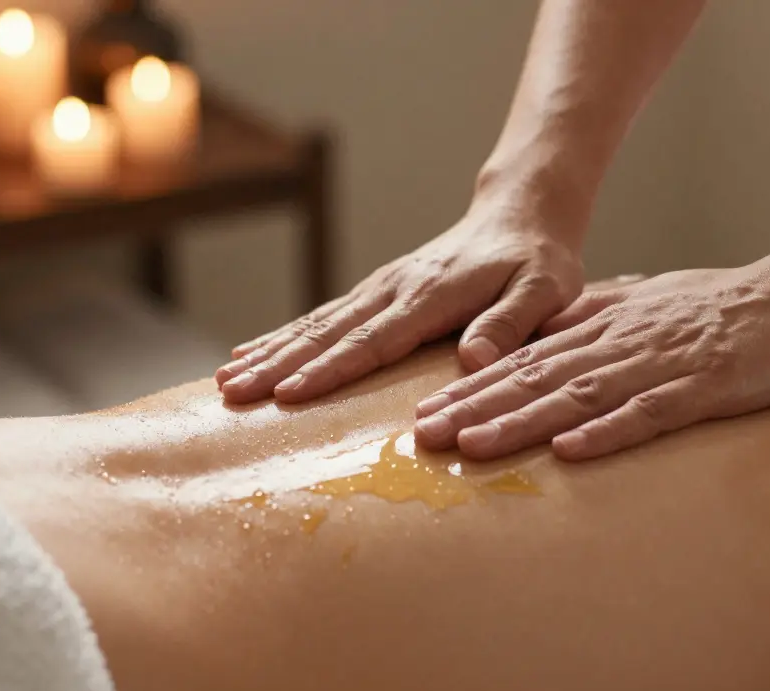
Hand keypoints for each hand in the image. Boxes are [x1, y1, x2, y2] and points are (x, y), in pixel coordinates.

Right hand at [216, 211, 582, 403]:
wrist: (520, 217)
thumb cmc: (537, 264)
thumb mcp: (543, 293)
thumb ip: (510, 325)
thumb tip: (474, 360)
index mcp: (430, 296)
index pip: (372, 340)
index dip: (330, 370)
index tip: (288, 394)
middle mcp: (394, 289)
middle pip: (327, 333)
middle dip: (277, 365)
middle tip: (232, 394)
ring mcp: (380, 288)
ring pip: (315, 324)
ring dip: (269, 352)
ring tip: (226, 381)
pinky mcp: (376, 292)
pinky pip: (323, 318)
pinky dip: (283, 337)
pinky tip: (252, 354)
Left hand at [412, 261, 769, 460]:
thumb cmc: (728, 302)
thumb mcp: (650, 301)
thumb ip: (598, 315)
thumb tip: (548, 330)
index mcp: (608, 328)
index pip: (526, 361)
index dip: (472, 388)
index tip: (423, 413)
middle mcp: (623, 343)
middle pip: (536, 379)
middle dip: (475, 407)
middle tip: (422, 437)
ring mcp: (663, 364)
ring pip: (579, 395)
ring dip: (522, 421)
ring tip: (472, 445)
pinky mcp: (706, 386)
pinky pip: (651, 412)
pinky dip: (609, 431)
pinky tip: (571, 452)